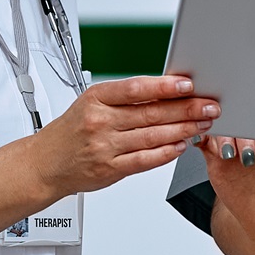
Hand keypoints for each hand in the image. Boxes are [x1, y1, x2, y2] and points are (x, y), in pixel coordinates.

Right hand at [32, 75, 220, 198]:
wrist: (46, 163)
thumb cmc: (72, 130)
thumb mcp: (91, 103)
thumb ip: (125, 98)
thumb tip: (166, 90)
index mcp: (96, 98)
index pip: (136, 88)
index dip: (165, 86)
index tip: (188, 85)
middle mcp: (100, 121)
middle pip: (151, 113)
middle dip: (186, 109)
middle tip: (208, 106)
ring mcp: (104, 147)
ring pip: (152, 136)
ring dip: (182, 130)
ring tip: (202, 124)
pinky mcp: (109, 169)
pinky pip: (144, 160)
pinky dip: (165, 153)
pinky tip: (181, 146)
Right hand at [197, 134, 254, 251]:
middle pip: (247, 123)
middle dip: (246, 135)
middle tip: (249, 155)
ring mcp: (237, 151)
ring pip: (225, 130)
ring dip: (224, 137)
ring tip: (229, 154)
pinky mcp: (218, 162)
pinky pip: (206, 143)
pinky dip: (200, 138)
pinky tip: (200, 141)